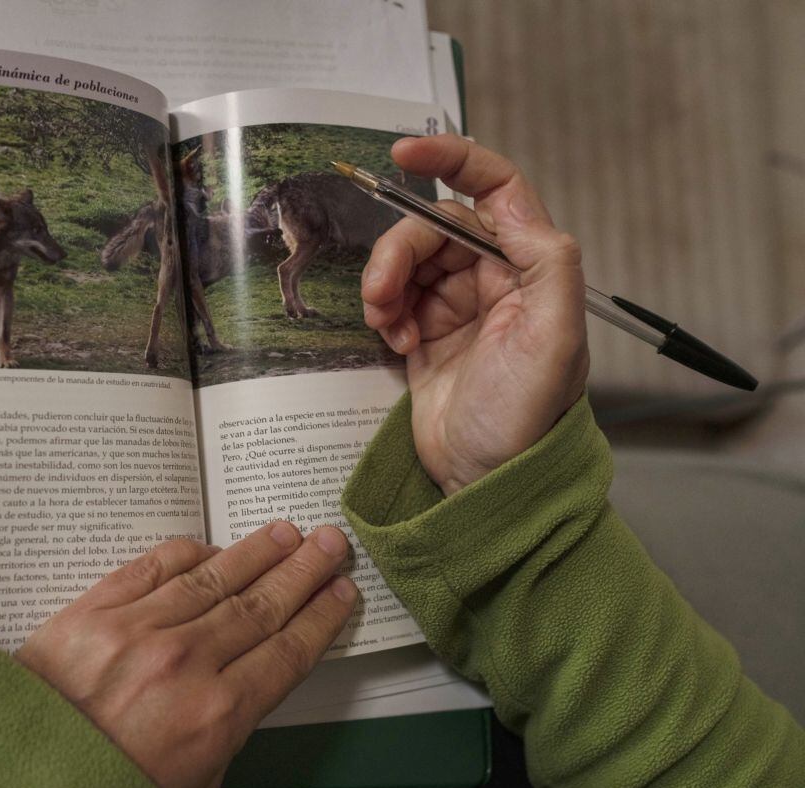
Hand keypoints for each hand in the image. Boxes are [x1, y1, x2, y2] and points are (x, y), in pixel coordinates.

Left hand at [15, 522, 356, 787]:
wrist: (17, 782)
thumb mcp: (194, 786)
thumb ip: (227, 732)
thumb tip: (245, 684)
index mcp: (216, 715)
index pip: (286, 652)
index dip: (320, 617)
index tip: (340, 593)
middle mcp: (185, 664)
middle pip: (260, 606)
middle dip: (301, 572)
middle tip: (328, 543)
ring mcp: (137, 631)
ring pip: (214, 579)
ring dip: (256, 553)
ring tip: (284, 534)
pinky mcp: (93, 611)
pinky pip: (152, 567)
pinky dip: (187, 554)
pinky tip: (211, 547)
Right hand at [362, 135, 589, 494]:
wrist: (486, 485)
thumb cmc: (526, 421)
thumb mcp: (555, 341)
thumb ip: (548, 263)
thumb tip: (515, 208)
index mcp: (532, 268)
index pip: (496, 189)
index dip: (452, 160)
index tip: (402, 154)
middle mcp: (495, 279)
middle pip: (433, 227)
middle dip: (399, 251)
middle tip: (380, 293)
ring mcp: (458, 307)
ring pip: (407, 261)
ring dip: (385, 283)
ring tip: (385, 323)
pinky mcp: (426, 334)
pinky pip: (393, 298)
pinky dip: (383, 311)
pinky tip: (393, 342)